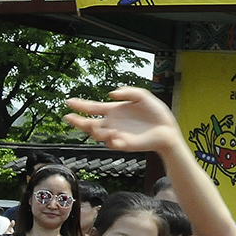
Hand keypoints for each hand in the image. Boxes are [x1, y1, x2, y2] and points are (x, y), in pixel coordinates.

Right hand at [65, 86, 186, 154]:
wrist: (168, 130)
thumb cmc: (156, 114)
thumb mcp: (143, 96)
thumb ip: (128, 91)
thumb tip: (111, 94)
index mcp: (114, 110)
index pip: (93, 108)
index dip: (80, 105)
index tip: (68, 102)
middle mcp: (112, 123)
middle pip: (89, 123)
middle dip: (77, 121)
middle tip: (68, 117)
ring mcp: (117, 134)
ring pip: (97, 134)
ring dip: (94, 131)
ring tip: (96, 127)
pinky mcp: (125, 144)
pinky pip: (112, 144)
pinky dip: (110, 140)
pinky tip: (113, 134)